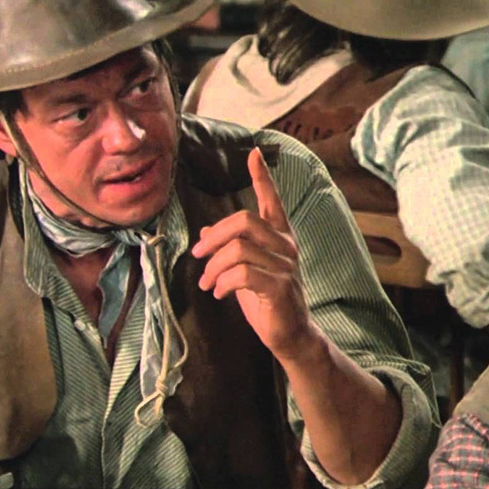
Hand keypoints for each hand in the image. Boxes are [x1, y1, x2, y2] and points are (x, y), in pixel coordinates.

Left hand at [191, 148, 316, 360]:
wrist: (290, 335)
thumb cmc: (267, 301)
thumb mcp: (244, 271)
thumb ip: (230, 250)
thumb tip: (204, 233)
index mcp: (279, 237)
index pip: (272, 200)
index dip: (262, 177)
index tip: (254, 153)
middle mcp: (286, 246)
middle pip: (243, 221)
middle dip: (213, 237)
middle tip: (197, 256)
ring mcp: (285, 266)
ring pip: (237, 250)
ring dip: (213, 268)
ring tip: (207, 283)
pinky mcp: (279, 287)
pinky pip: (241, 274)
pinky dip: (222, 283)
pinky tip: (219, 293)